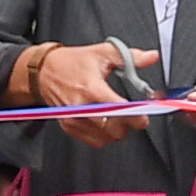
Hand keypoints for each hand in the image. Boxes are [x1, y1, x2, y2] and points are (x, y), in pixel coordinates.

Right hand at [26, 38, 145, 146]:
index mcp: (91, 88)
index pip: (119, 111)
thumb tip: (151, 57)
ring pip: (106, 138)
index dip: (136, 116)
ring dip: (117, 130)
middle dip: (128, 123)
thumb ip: (130, 57)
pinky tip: (106, 122)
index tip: (144, 116)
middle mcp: (81, 107)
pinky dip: (105, 135)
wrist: (44, 71)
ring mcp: (74, 120)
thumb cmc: (73, 62)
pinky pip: (95, 142)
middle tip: (132, 113)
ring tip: (118, 117)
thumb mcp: (102, 53)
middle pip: (114, 129)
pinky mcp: (69, 127)